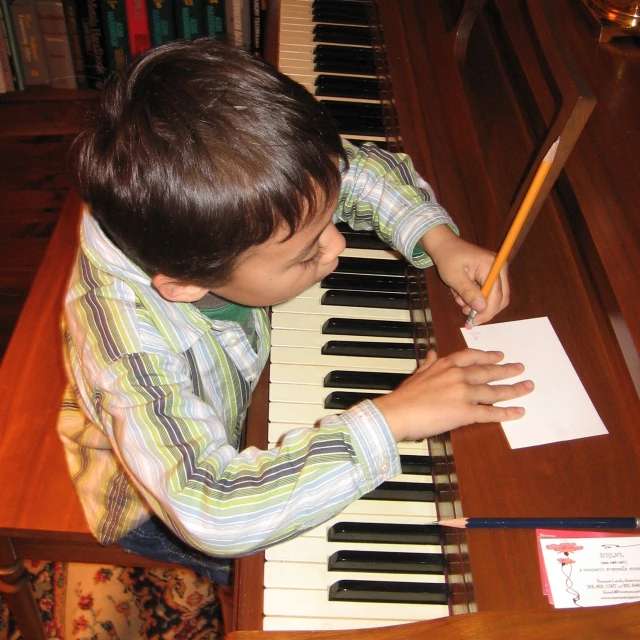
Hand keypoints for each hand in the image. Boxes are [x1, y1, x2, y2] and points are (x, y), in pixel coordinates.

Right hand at [372, 349, 532, 441]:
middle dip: (507, 370)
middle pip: (488, 372)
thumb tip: (432, 354)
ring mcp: (463, 393)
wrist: (398, 412)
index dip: (488, 356)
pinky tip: (518, 412)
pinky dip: (506, 413)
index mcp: (445, 365)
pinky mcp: (465, 412)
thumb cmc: (404, 396)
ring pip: (494, 391)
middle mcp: (458, 376)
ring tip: (527, 387)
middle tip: (520, 369)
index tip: (500, 355)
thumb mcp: (417, 373)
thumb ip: (428, 363)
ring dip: (513, 390)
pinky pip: (490, 413)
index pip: (472, 357)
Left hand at [421, 226, 508, 324]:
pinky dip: (476, 297)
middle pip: (501, 298)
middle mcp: (499, 268)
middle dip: (483, 309)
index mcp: (491, 265)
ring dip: (477, 303)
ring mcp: (497, 270)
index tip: (474, 321)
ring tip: (459, 298)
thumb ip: (468, 292)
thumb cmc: (448, 258)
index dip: (487, 312)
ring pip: (495, 297)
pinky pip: (490, 292)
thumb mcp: (454, 277)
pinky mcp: (492, 274)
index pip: (497, 295)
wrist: (445, 245)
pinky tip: (462, 293)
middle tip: (466, 312)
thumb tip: (482, 309)